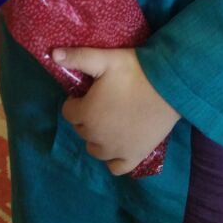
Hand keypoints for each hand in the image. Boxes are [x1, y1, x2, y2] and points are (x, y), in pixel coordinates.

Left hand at [52, 46, 179, 175]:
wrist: (169, 87)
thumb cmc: (135, 71)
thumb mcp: (104, 59)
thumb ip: (78, 58)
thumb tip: (53, 55)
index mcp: (87, 114)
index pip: (68, 112)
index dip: (76, 101)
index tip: (88, 92)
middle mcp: (97, 137)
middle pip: (81, 131)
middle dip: (86, 118)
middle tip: (101, 102)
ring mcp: (116, 150)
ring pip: (95, 150)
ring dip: (96, 138)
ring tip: (109, 121)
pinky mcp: (134, 157)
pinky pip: (116, 167)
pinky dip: (113, 159)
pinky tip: (118, 144)